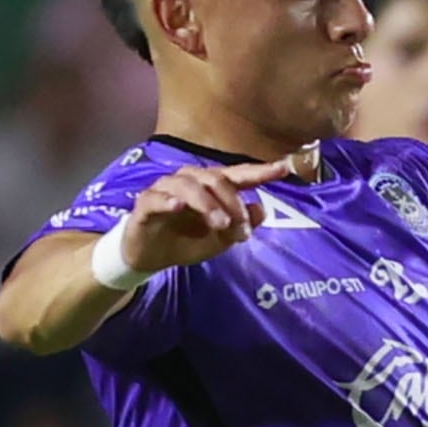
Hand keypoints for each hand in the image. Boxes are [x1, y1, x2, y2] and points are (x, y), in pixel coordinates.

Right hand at [119, 153, 308, 273]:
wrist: (150, 257)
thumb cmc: (186, 241)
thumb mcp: (221, 239)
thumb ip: (242, 225)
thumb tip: (262, 209)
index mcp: (210, 187)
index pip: (237, 175)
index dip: (259, 171)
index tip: (283, 169)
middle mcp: (189, 181)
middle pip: (215, 178)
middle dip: (232, 202)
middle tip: (241, 228)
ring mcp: (164, 190)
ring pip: (188, 185)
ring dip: (208, 204)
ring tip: (220, 224)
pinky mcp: (144, 205)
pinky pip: (155, 197)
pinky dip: (168, 200)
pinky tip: (178, 206)